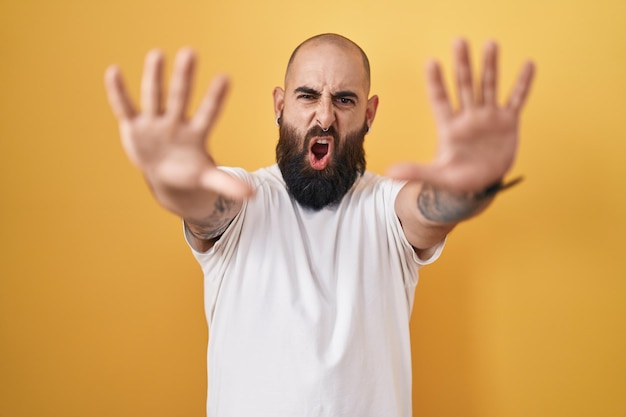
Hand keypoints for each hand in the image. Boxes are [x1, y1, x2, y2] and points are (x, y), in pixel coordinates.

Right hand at [104, 48, 252, 198]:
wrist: (165, 175)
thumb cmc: (189, 172)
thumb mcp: (207, 179)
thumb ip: (227, 183)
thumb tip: (252, 195)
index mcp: (196, 134)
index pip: (209, 113)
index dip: (216, 98)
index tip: (226, 77)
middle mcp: (176, 122)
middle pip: (181, 97)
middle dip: (184, 77)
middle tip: (190, 52)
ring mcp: (154, 122)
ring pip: (154, 96)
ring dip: (154, 77)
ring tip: (157, 54)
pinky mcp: (134, 125)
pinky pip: (124, 107)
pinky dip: (117, 92)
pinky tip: (113, 71)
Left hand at [387, 39, 534, 192]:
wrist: (481, 186)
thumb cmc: (456, 181)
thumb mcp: (436, 176)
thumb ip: (416, 171)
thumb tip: (389, 173)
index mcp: (449, 127)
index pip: (440, 99)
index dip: (436, 82)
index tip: (431, 62)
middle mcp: (468, 117)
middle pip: (464, 85)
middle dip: (462, 64)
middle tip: (459, 41)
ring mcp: (488, 117)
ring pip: (488, 86)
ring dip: (490, 66)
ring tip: (491, 43)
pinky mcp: (507, 122)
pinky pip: (516, 99)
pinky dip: (523, 84)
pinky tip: (528, 65)